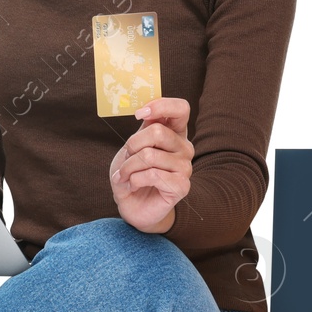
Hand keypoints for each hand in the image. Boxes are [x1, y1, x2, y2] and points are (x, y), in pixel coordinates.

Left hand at [109, 97, 191, 233]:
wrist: (133, 205)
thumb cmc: (132, 174)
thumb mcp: (132, 147)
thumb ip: (142, 129)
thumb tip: (144, 111)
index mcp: (174, 133)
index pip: (181, 109)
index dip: (161, 106)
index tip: (139, 114)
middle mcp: (184, 148)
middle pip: (158, 132)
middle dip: (132, 145)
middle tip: (126, 159)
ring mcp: (185, 167)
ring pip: (149, 155)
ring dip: (128, 167)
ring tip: (125, 176)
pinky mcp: (181, 186)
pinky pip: (151, 175)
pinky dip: (134, 180)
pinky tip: (133, 186)